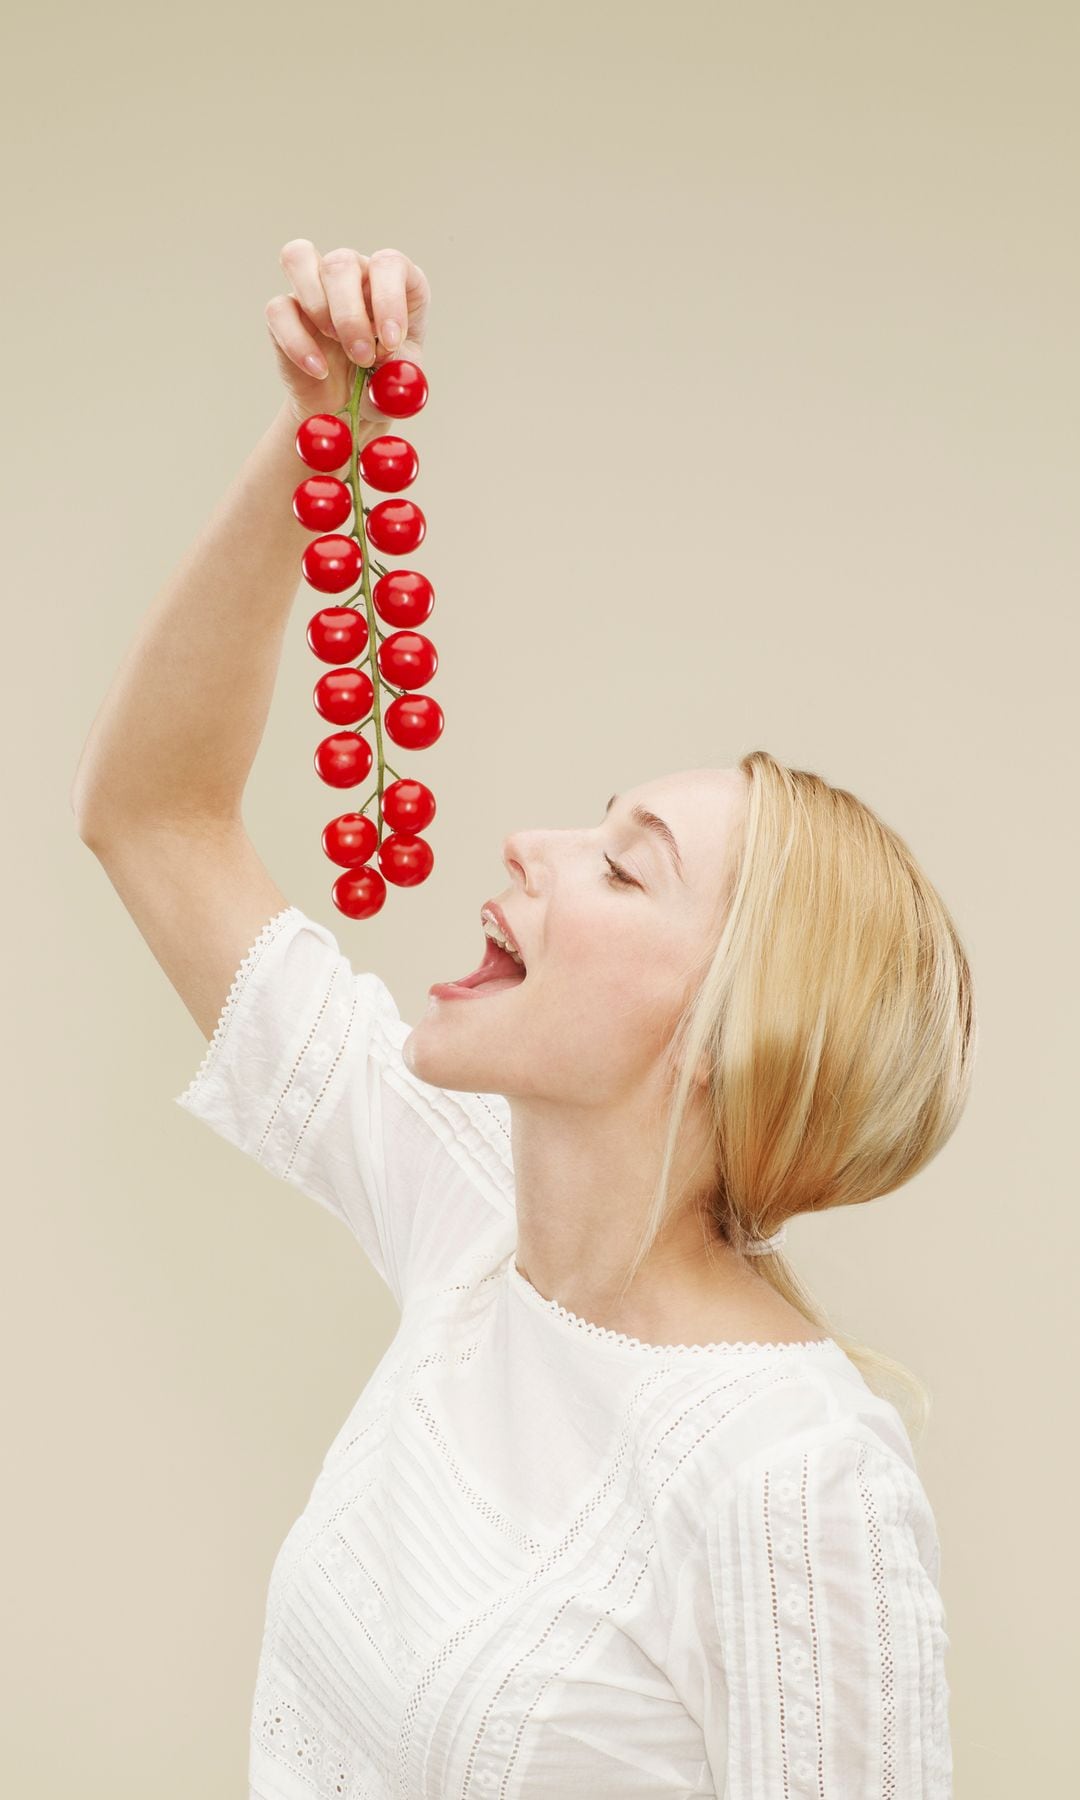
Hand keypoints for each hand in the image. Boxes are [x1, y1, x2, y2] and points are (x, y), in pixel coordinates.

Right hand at [265, 240, 429, 426]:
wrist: (346, 408)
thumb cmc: (380, 382)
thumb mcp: (399, 380)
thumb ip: (400, 369)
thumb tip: (387, 355)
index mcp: (393, 281)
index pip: (388, 264)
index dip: (389, 299)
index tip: (391, 341)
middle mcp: (354, 272)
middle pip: (341, 262)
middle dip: (351, 316)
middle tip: (361, 357)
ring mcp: (316, 286)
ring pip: (299, 258)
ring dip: (319, 309)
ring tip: (338, 347)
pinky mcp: (285, 310)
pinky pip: (277, 308)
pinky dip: (296, 342)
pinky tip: (318, 370)